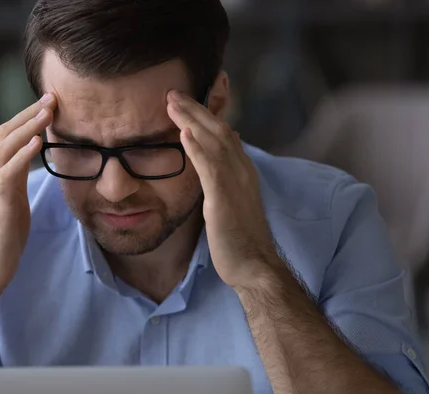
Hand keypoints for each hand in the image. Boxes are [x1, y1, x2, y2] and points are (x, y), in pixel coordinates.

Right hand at [0, 94, 56, 292]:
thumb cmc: (4, 237)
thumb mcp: (16, 201)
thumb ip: (20, 181)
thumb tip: (33, 167)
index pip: (10, 136)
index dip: (29, 118)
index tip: (50, 104)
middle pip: (6, 132)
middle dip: (30, 113)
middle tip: (52, 97)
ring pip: (6, 146)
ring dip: (28, 126)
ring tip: (48, 111)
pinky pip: (8, 171)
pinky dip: (23, 154)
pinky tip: (38, 142)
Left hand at [167, 90, 277, 289]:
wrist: (255, 266)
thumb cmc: (241, 239)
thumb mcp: (233, 203)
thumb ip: (225, 180)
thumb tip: (219, 161)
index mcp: (243, 172)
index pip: (224, 134)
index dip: (204, 116)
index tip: (184, 102)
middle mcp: (242, 171)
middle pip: (219, 130)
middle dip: (195, 109)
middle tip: (173, 92)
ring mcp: (236, 183)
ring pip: (215, 142)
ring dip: (193, 120)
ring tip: (173, 102)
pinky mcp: (224, 200)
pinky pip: (211, 168)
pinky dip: (197, 149)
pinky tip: (184, 133)